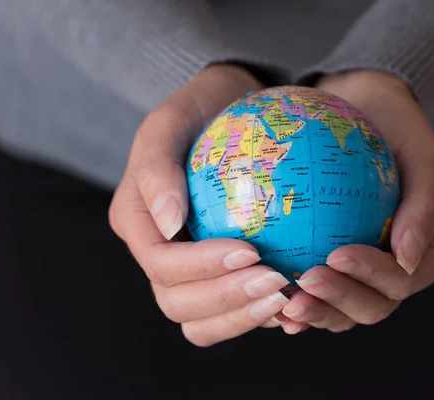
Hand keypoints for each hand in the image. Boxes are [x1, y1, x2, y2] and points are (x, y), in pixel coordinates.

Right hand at [109, 64, 291, 346]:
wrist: (226, 111)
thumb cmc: (200, 109)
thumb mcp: (171, 120)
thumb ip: (157, 167)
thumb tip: (169, 222)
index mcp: (137, 222)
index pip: (162, 263)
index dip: (202, 267)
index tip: (250, 251)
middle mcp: (158, 254)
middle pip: (178, 303)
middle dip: (226, 301)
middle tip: (276, 283)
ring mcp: (186, 270)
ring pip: (201, 321)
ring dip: (243, 317)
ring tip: (286, 300)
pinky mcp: (217, 275)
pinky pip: (232, 311)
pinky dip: (259, 316)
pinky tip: (296, 303)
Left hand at [279, 70, 433, 333]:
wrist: (367, 110)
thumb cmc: (398, 128)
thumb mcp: (423, 155)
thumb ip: (425, 205)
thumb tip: (405, 259)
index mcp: (433, 254)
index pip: (403, 279)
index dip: (371, 276)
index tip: (335, 254)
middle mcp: (402, 272)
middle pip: (374, 305)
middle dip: (339, 301)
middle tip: (304, 282)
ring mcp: (369, 276)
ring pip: (344, 312)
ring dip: (316, 311)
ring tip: (285, 302)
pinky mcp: (339, 271)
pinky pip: (318, 295)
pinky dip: (299, 301)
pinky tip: (272, 301)